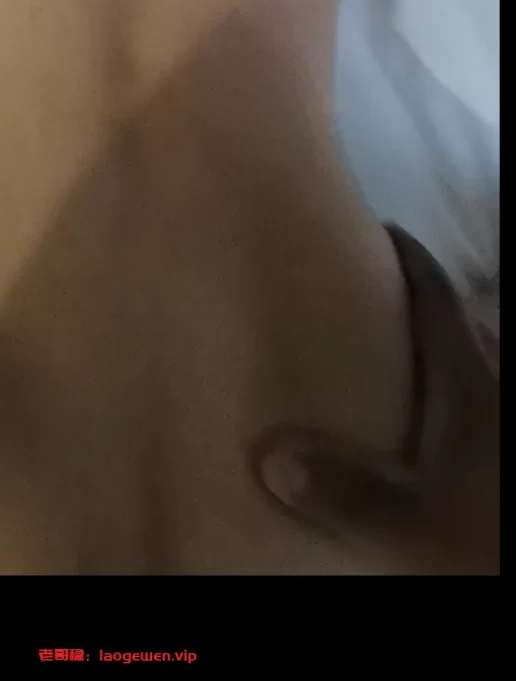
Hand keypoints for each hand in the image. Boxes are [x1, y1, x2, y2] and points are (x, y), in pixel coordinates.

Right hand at [254, 232, 498, 574]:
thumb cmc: (489, 536)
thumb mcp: (413, 524)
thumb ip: (345, 490)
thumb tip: (271, 452)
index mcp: (472, 380)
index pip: (438, 295)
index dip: (409, 257)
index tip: (375, 226)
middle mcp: (497, 384)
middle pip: (458, 325)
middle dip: (415, 306)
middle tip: (363, 298)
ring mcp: (506, 417)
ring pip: (476, 367)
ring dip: (436, 356)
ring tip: (389, 360)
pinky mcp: (503, 453)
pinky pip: (480, 406)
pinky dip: (452, 402)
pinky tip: (425, 431)